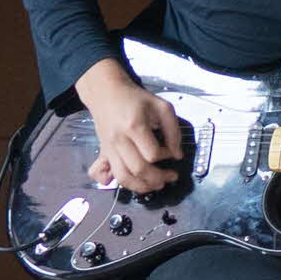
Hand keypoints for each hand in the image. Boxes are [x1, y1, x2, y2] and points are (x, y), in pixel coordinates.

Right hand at [79, 61, 189, 194]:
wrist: (106, 92)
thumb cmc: (135, 98)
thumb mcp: (161, 107)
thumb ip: (173, 130)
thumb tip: (177, 155)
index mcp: (134, 126)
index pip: (152, 153)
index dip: (166, 156)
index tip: (171, 152)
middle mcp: (118, 140)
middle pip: (138, 170)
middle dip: (157, 179)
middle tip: (170, 177)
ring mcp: (108, 148)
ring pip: (122, 177)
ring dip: (141, 186)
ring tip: (155, 185)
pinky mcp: (103, 152)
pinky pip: (103, 174)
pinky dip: (114, 183)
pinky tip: (129, 180)